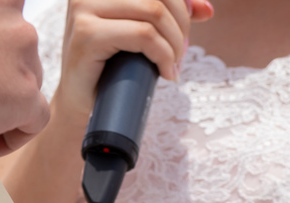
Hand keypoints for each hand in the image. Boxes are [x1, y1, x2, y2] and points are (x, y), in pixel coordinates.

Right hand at [55, 0, 211, 120]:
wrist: (83, 104)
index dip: (182, 3)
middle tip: (180, 54)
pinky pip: (143, 35)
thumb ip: (168, 15)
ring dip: (174, 44)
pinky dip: (163, 55)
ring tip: (173, 65)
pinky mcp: (87, 34)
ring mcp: (84, 9)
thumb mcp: (140, 33)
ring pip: (154, 13)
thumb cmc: (111, 68)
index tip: (185, 31)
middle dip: (181, 25)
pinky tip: (166, 72)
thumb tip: (206, 9)